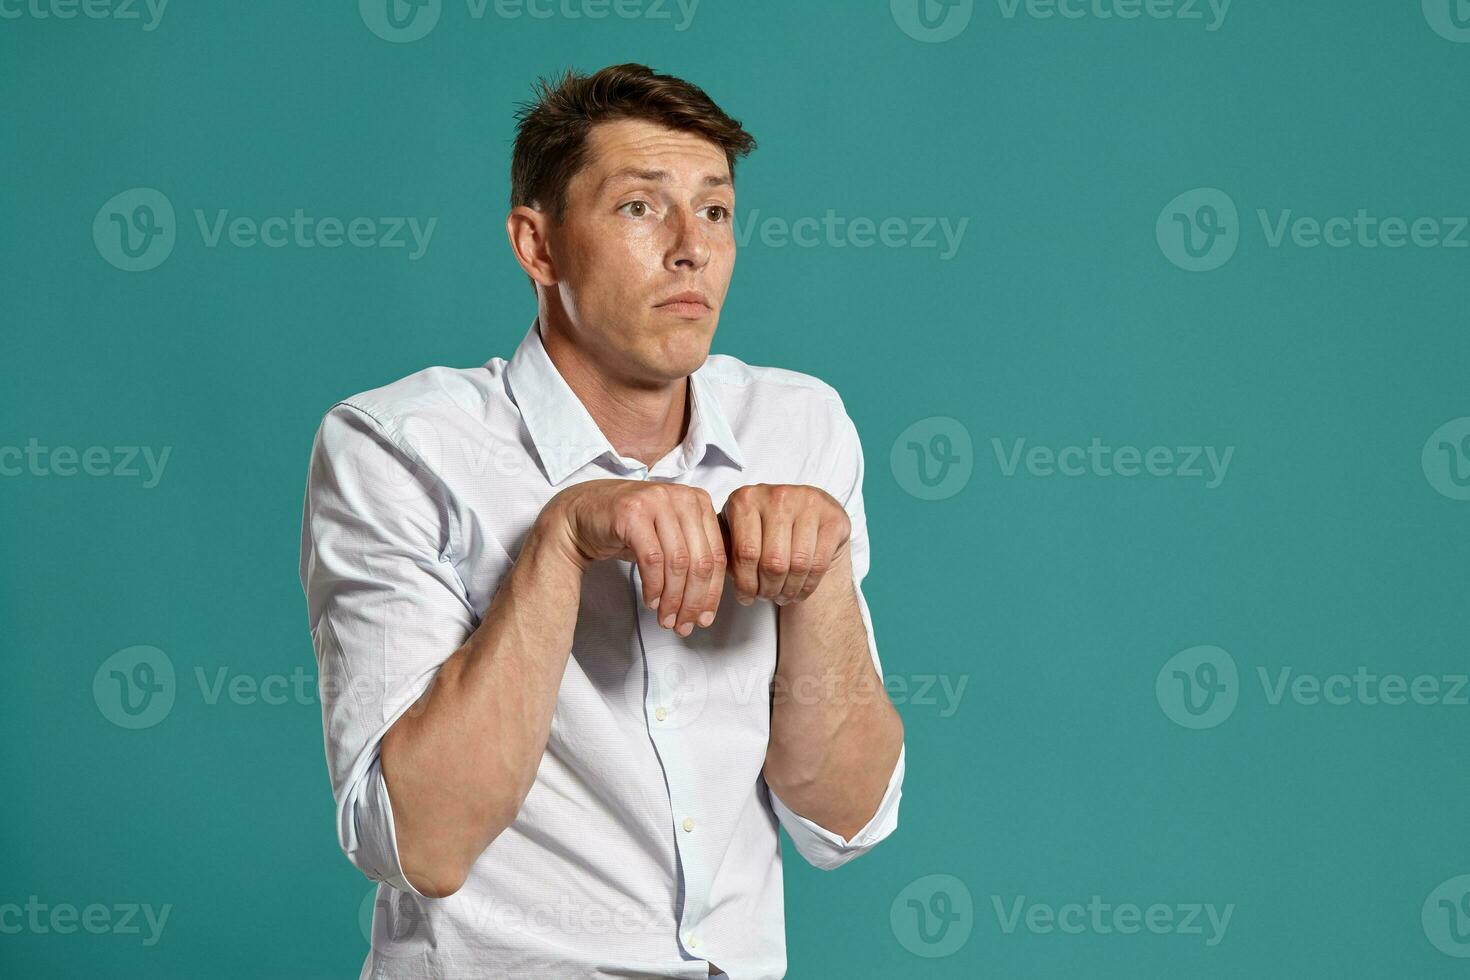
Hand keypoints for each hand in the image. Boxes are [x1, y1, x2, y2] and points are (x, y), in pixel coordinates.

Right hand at [546, 479, 725, 636]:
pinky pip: (652, 560)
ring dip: (673, 599)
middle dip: (693, 602)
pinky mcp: (632, 513)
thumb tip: (710, 600)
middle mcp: (682, 497)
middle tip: (683, 625)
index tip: (705, 619)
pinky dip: (654, 587)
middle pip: (700, 562)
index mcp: (699, 501)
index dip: (713, 593)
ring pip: (678, 563)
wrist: (581, 515)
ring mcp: (656, 501)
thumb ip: (694, 555)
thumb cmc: (628, 529)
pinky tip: (651, 602)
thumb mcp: (669, 537)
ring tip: (666, 619)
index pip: (717, 555)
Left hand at [720, 484, 850, 606]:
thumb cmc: (764, 529)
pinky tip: (798, 591)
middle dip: (767, 590)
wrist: (807, 515)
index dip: (745, 584)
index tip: (745, 598)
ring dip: (787, 591)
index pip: (745, 553)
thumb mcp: (737, 533)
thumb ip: (723, 549)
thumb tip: (712, 575)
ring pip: (797, 566)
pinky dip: (807, 587)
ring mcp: (809, 503)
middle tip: (765, 597)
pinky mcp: (833, 517)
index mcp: (745, 498)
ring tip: (780, 596)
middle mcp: (777, 495)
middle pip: (772, 562)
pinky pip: (819, 564)